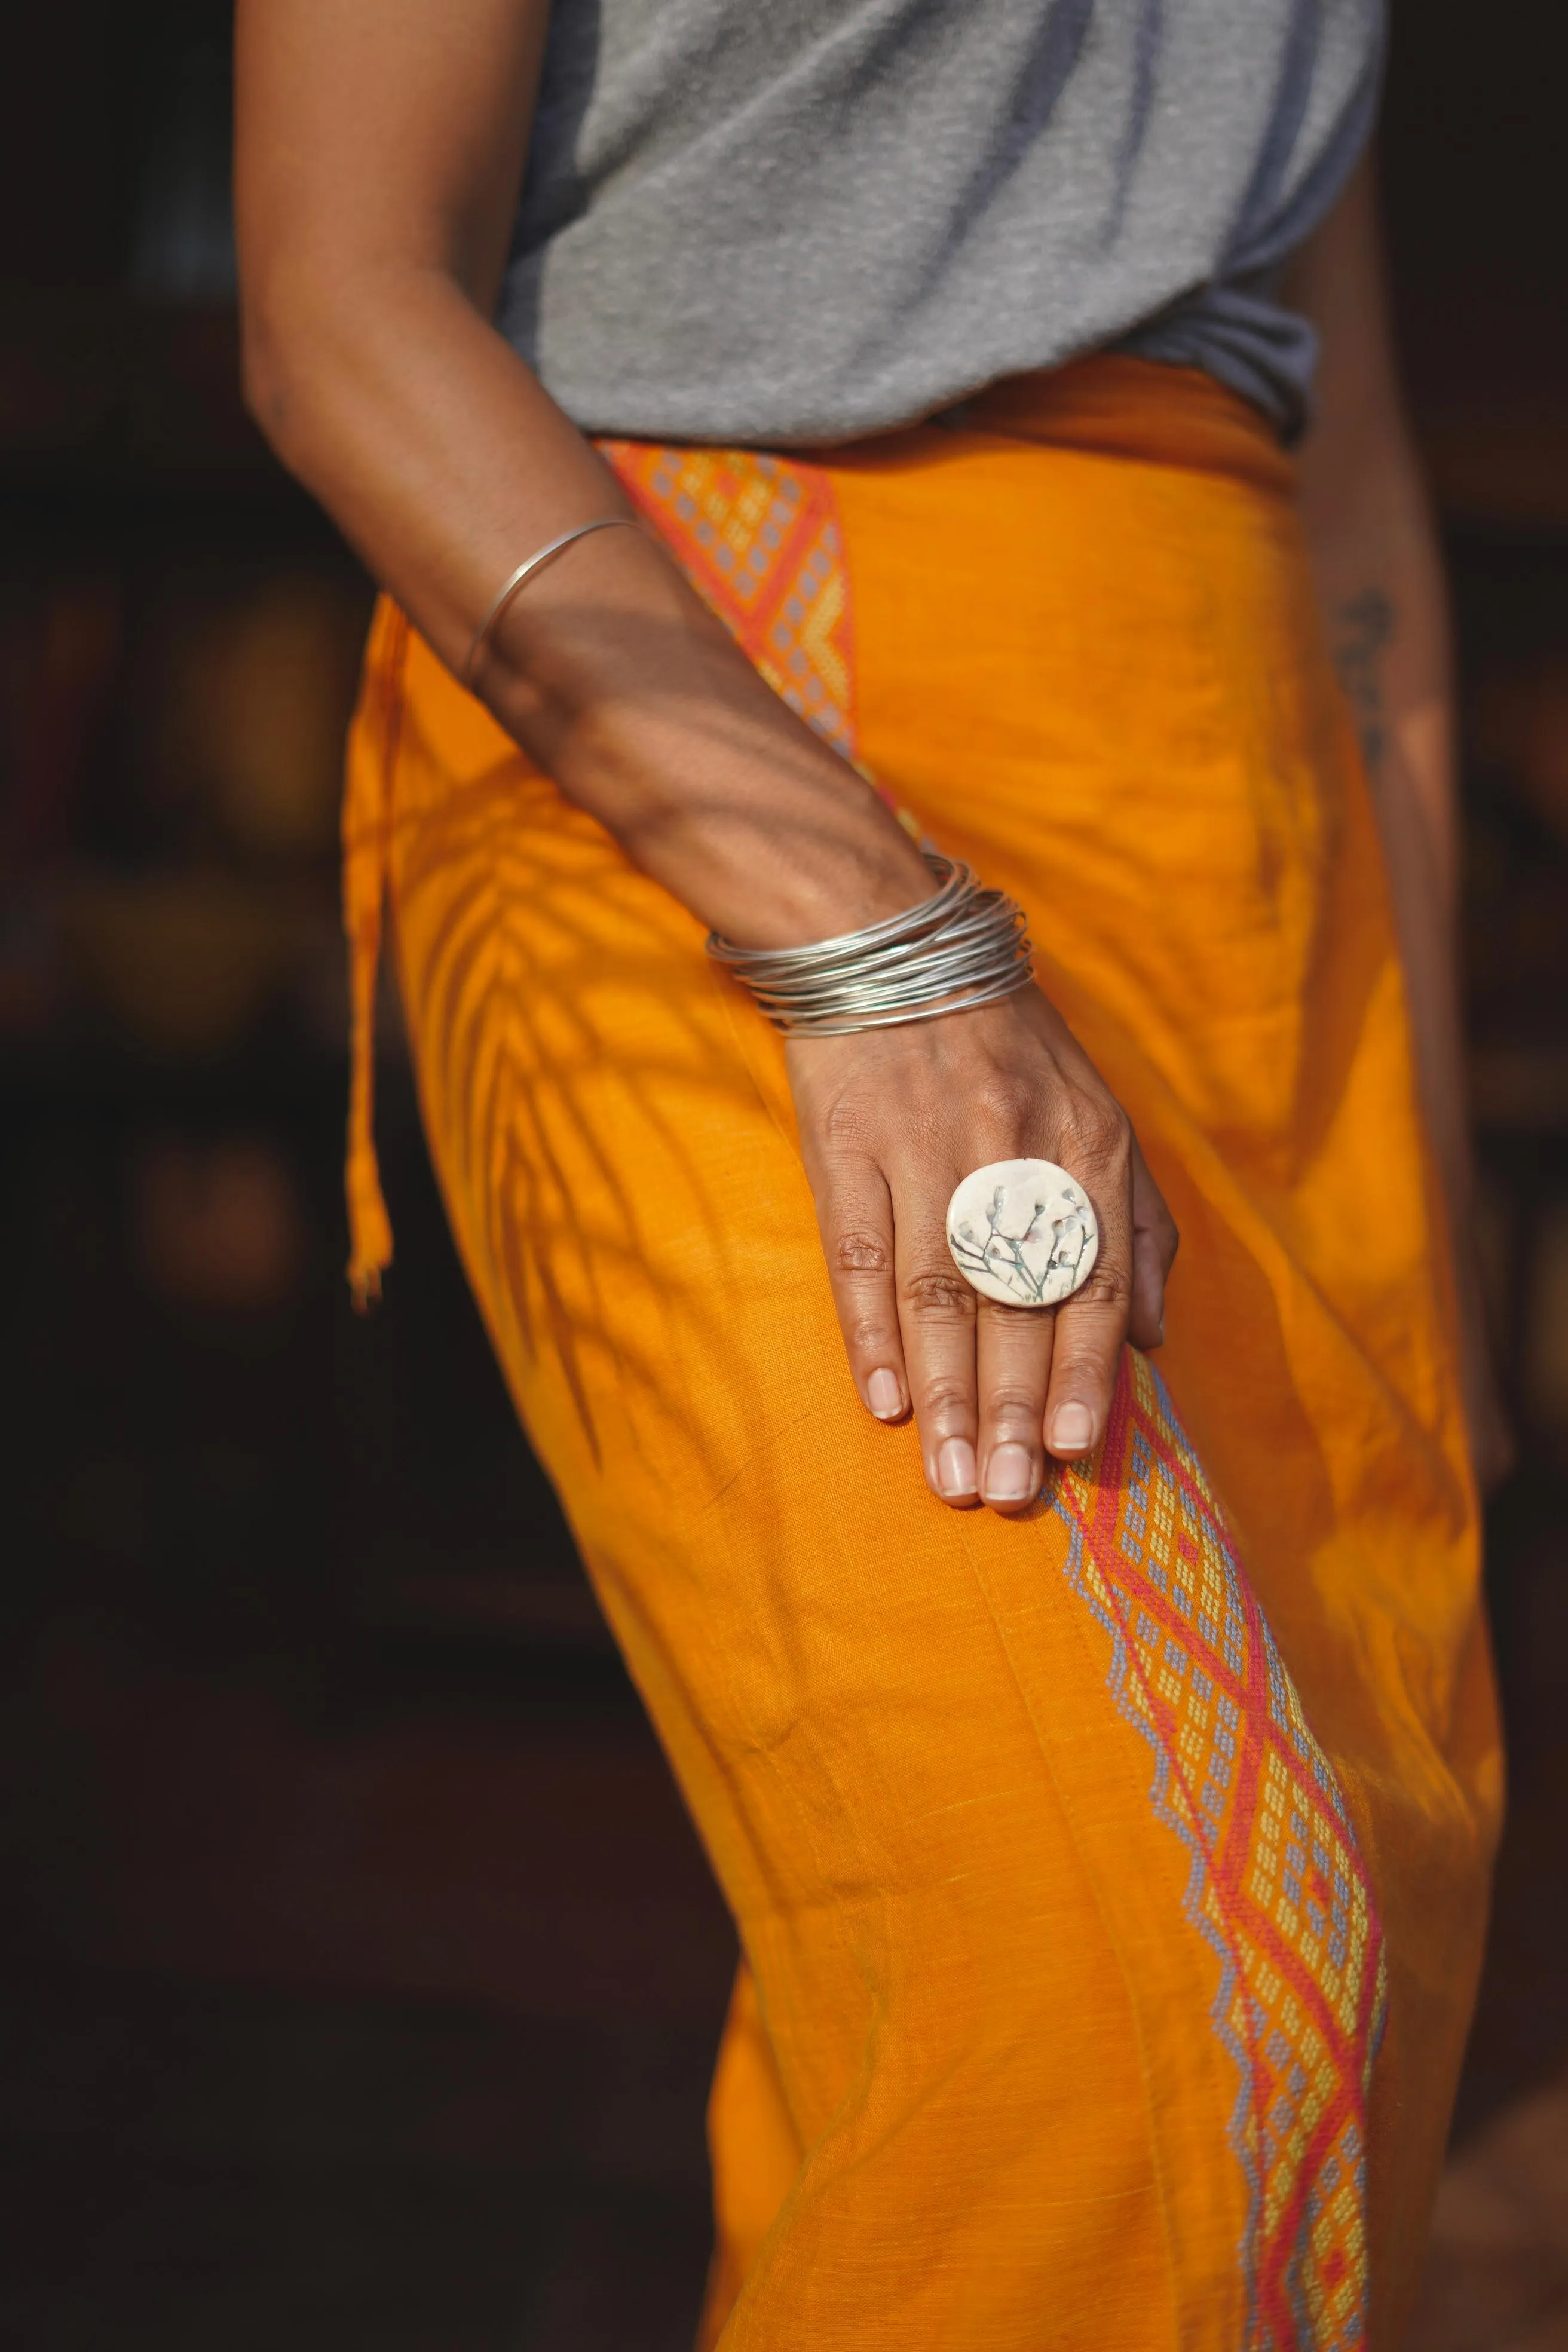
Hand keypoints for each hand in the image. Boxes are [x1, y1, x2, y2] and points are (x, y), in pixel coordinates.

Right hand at [788, 986, 1178, 1512]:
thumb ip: (1140, 1226)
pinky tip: (882, 1401)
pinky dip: (872, 1333)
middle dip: (1016, 1405)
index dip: (1088, 1370)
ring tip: (952, 1475)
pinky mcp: (847, 1146)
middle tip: (1009, 1491)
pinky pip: (862, 1255)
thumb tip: (1156, 1340)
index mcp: (1085, 1145)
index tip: (1078, 1451)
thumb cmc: (1010, 1048)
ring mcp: (924, 1148)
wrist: (894, 946)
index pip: (1094, 1277)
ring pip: (940, 1292)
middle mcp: (1011, 1149)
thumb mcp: (1101, 1115)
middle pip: (1016, 1300)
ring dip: (947, 1393)